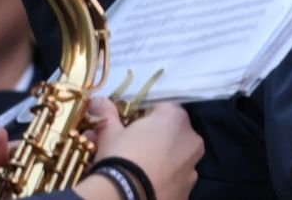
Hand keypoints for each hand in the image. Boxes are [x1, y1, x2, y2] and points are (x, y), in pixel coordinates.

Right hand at [88, 98, 204, 199]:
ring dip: (162, 162)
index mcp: (176, 118)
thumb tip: (98, 101)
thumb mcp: (109, 134)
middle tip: (134, 150)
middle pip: (174, 135)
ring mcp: (192, 169)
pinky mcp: (188, 193)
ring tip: (139, 172)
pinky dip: (164, 183)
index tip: (132, 128)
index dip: (147, 118)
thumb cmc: (120, 157)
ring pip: (177, 160)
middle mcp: (191, 140)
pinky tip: (147, 187)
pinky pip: (176, 183)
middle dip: (157, 140)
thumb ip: (108, 115)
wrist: (124, 199)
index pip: (164, 109)